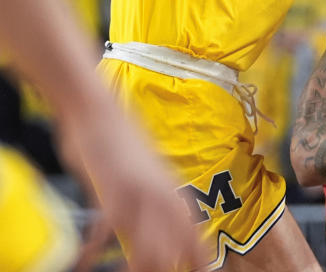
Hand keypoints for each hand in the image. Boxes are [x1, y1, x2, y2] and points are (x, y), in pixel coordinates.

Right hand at [63, 108, 205, 271]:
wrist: (99, 110)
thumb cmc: (120, 136)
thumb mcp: (147, 167)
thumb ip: (154, 192)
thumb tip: (154, 216)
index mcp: (172, 188)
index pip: (192, 231)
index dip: (199, 256)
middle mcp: (161, 194)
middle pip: (175, 246)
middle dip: (171, 267)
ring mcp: (138, 196)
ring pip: (149, 248)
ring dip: (142, 266)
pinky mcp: (113, 193)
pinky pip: (109, 235)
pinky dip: (96, 253)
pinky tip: (87, 263)